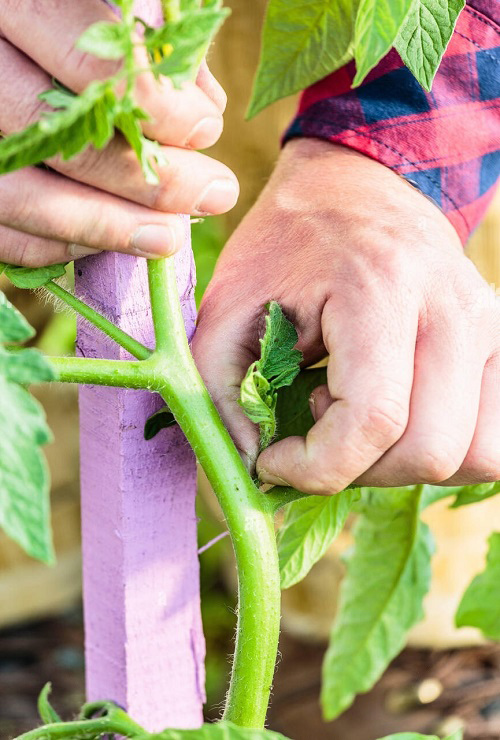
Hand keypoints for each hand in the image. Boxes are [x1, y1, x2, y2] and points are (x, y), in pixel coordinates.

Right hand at [0, 1, 237, 266]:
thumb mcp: (108, 8)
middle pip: (52, 133)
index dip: (154, 102)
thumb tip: (202, 108)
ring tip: (169, 238)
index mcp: (12, 1)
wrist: (11, 54)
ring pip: (17, 195)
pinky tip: (112, 243)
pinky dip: (56, 246)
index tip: (206, 129)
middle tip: (213, 194)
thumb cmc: (76, 26)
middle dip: (144, 176)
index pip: (86, 56)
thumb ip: (150, 44)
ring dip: (105, 227)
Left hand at [193, 138, 499, 490]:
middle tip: (313, 433)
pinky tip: (396, 418)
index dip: (316, 465)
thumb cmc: (288, 243)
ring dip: (402, 465)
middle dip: (357, 470)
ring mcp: (490, 327)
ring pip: (473, 457)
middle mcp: (455, 307)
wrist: (356, 187)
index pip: (373, 417)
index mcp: (380, 287)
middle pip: (429, 450)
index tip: (273, 460)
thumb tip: (252, 469)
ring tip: (356, 417)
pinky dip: (442, 454)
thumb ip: (222, 389)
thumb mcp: (230, 304)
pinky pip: (493, 442)